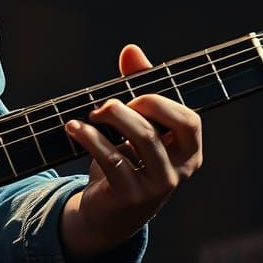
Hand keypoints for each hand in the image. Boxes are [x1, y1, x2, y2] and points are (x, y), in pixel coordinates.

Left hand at [59, 44, 202, 260]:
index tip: (132, 97)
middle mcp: (179, 170)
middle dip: (134, 106)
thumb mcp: (135, 127)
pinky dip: (90, 138)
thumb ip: (137, 89)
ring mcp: (157, 187)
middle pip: (166, 126)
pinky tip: (73, 128)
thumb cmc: (126, 160)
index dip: (160, 102)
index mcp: (188, 151)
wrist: (106, 212)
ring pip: (143, 140)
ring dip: (110, 118)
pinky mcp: (130, 197)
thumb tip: (132, 50)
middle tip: (106, 105)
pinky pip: (113, 161)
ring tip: (88, 114)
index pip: (189, 120)